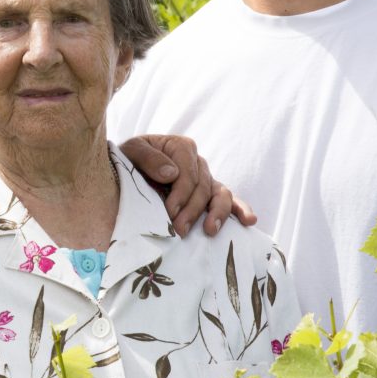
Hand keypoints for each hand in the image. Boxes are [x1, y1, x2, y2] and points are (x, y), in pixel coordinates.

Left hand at [117, 133, 255, 235]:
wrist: (128, 173)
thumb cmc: (129, 161)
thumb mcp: (131, 152)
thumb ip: (148, 158)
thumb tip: (172, 173)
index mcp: (181, 147)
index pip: (188, 171)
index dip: (180, 193)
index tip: (169, 211)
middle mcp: (197, 162)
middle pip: (202, 187)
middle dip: (191, 210)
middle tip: (178, 230)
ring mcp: (206, 178)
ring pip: (220, 194)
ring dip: (217, 213)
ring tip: (209, 230)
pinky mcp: (209, 195)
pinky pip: (229, 200)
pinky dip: (240, 209)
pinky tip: (248, 220)